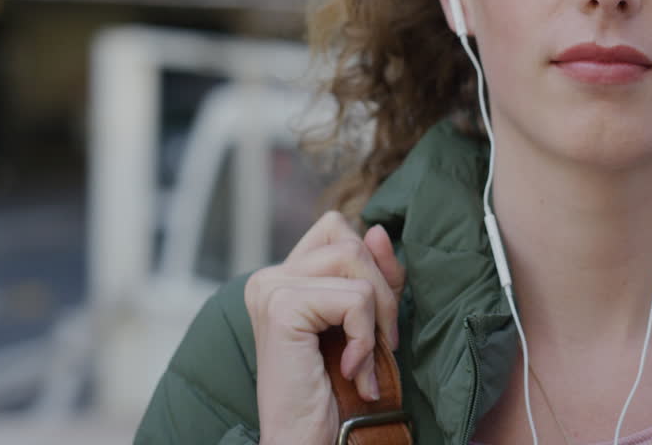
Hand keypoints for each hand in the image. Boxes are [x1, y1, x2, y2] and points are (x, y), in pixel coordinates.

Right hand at [244, 212, 405, 443]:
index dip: (372, 263)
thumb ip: (375, 274)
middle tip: (378, 344)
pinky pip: (354, 299)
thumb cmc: (338, 388)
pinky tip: (350, 370)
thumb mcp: (367, 320)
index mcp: (284, 275)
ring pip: (355, 261)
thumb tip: (376, 228)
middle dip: (382, 292)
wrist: (308, 441)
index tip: (376, 318)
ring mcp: (271, 288)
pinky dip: (365, 338)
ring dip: (375, 317)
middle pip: (351, 241)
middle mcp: (269, 277)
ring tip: (362, 360)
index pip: (338, 227)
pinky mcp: (281, 307)